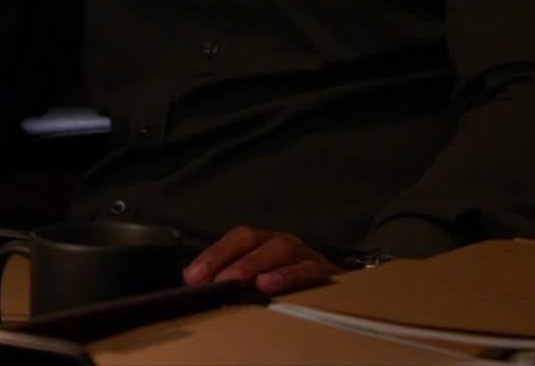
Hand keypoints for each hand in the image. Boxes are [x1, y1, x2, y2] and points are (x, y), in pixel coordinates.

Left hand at [182, 226, 342, 294]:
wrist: (341, 294)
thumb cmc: (291, 285)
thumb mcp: (258, 280)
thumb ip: (228, 276)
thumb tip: (193, 280)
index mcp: (262, 243)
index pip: (234, 239)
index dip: (213, 255)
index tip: (193, 276)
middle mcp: (281, 242)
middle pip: (251, 239)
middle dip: (227, 257)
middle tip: (211, 280)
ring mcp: (304, 254)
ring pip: (279, 249)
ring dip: (254, 264)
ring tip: (236, 281)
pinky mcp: (325, 271)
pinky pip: (307, 270)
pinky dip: (287, 276)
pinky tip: (269, 285)